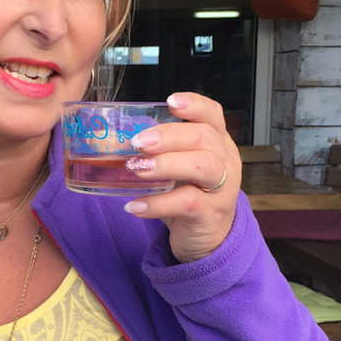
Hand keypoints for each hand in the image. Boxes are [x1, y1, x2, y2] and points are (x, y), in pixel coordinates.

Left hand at [123, 92, 240, 262]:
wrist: (207, 238)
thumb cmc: (188, 194)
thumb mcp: (181, 167)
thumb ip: (161, 151)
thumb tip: (115, 140)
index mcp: (217, 142)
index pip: (213, 115)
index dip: (194, 105)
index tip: (170, 101)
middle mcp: (225, 161)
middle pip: (204, 137)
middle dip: (169, 136)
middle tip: (138, 142)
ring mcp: (222, 188)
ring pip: (203, 167)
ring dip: (166, 164)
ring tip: (136, 168)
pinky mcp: (210, 214)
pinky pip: (187, 203)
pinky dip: (158, 204)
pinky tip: (135, 206)